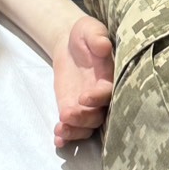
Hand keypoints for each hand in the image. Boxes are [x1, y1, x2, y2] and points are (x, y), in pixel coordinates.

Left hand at [52, 15, 113, 146]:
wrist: (70, 43)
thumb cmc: (85, 34)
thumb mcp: (89, 29)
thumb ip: (96, 37)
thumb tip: (103, 45)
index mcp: (110, 77)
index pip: (109, 92)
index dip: (99, 97)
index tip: (85, 96)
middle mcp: (101, 96)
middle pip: (98, 115)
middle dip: (83, 118)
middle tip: (67, 114)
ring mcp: (88, 106)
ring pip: (86, 126)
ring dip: (74, 131)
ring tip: (60, 129)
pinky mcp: (73, 109)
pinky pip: (73, 128)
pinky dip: (67, 137)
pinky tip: (58, 139)